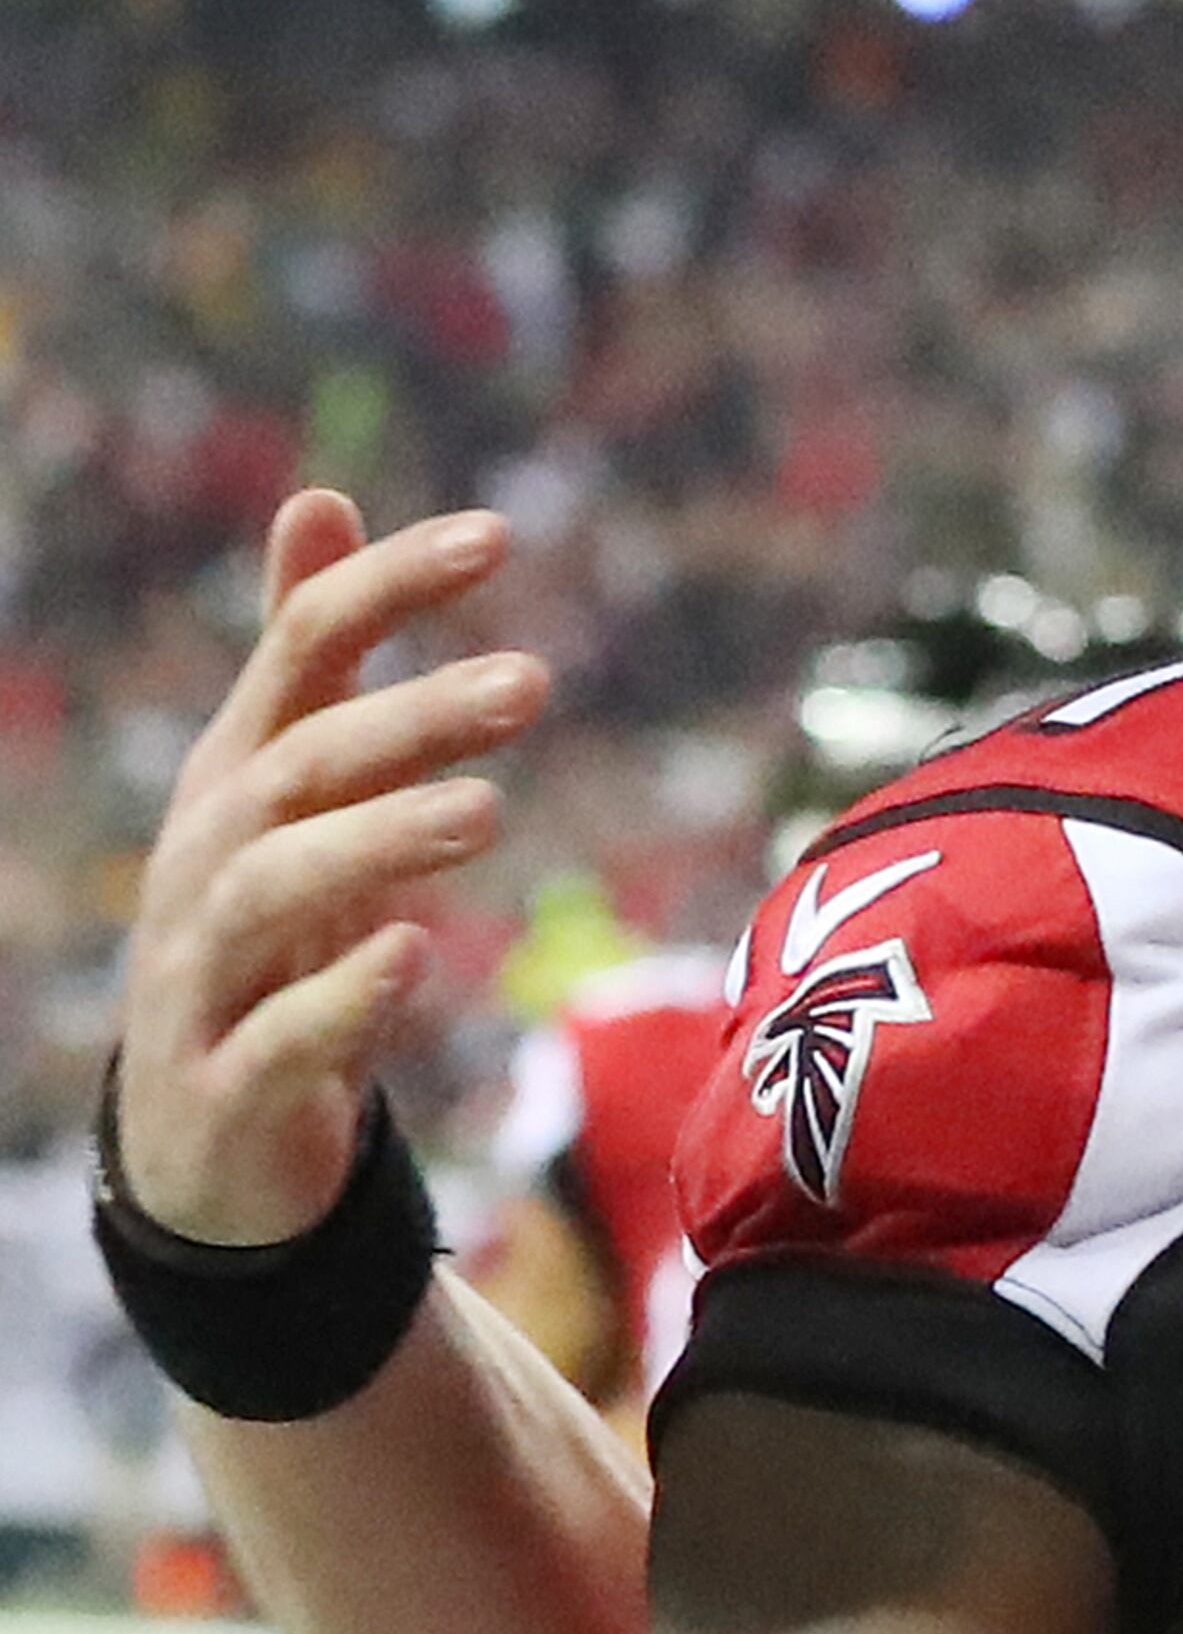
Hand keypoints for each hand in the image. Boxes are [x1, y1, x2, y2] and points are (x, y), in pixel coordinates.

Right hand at [113, 492, 546, 1244]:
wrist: (199, 1133)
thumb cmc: (266, 931)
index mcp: (238, 776)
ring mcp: (205, 971)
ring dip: (380, 843)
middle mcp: (210, 857)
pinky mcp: (226, 1080)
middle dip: (410, 718)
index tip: (500, 533)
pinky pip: (277, 1035)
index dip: (388, 588)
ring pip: (275, 889)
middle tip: (533, 681)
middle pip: (300, 765)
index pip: (302, 651)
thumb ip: (305, 653)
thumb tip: (321, 499)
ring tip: (488, 814)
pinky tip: (414, 957)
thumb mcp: (284, 787)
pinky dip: (342, 996)